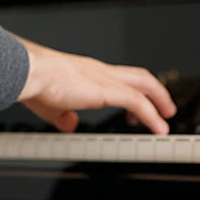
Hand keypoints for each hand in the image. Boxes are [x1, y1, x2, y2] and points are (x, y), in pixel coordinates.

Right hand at [16, 39, 175, 134]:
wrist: (33, 74)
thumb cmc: (37, 86)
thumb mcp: (53, 107)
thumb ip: (64, 117)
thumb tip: (71, 125)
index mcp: (90, 73)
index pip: (120, 79)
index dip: (133, 92)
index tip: (139, 109)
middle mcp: (102, 72)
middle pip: (139, 77)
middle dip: (156, 93)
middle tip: (166, 108)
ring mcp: (106, 79)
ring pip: (144, 86)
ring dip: (159, 102)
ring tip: (166, 120)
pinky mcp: (107, 91)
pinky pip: (138, 102)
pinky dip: (151, 115)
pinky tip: (157, 127)